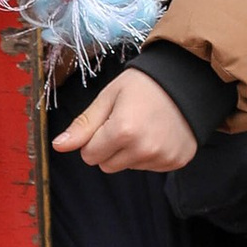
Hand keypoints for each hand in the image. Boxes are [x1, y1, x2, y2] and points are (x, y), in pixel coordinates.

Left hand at [51, 64, 197, 172]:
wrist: (187, 79)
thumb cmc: (144, 84)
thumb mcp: (109, 97)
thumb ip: (83, 125)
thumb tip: (58, 146)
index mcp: (123, 131)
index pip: (89, 155)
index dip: (94, 137)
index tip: (109, 120)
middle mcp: (143, 149)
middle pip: (107, 166)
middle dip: (110, 147)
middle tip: (127, 121)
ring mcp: (162, 158)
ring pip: (128, 167)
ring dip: (131, 151)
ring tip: (146, 125)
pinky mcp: (176, 162)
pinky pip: (150, 167)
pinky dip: (150, 154)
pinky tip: (159, 133)